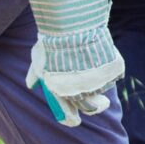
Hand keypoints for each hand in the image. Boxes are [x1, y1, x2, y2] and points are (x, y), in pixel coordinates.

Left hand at [22, 0, 123, 126]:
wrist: (72, 24)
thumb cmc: (52, 41)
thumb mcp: (39, 59)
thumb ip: (36, 75)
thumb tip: (31, 84)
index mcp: (62, 93)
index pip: (69, 118)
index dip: (71, 119)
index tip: (74, 119)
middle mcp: (81, 92)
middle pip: (91, 108)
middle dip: (95, 107)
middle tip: (99, 103)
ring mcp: (99, 82)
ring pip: (101, 87)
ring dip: (98, 80)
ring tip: (91, 60)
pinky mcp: (113, 71)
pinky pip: (113, 74)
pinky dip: (110, 67)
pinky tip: (103, 54)